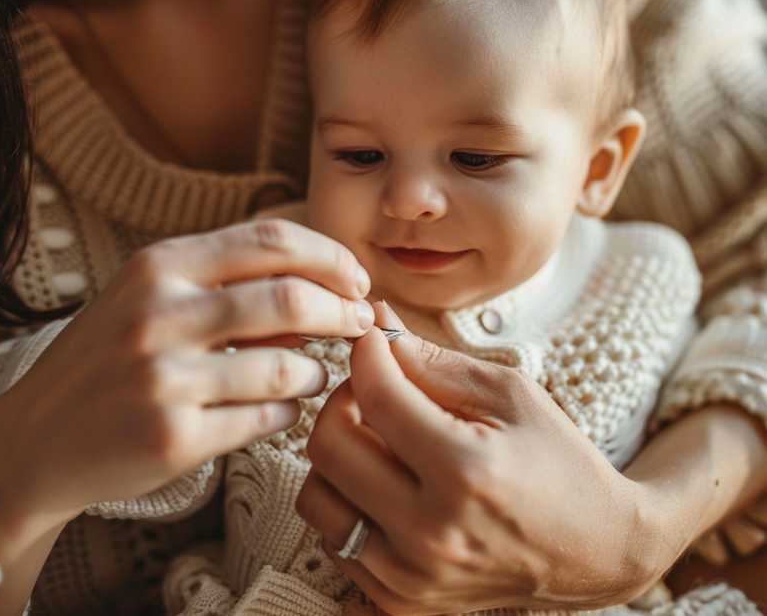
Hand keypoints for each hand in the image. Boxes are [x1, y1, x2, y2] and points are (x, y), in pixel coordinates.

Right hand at [0, 219, 373, 529]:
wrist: (34, 440)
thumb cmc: (109, 357)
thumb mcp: (150, 295)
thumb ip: (226, 280)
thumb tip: (320, 284)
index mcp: (160, 265)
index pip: (270, 240)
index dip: (329, 256)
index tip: (356, 278)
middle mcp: (160, 314)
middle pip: (290, 298)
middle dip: (344, 310)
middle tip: (363, 323)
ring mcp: (164, 378)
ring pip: (287, 367)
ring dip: (318, 371)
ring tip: (316, 374)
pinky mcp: (173, 438)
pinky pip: (266, 418)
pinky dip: (289, 411)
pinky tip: (283, 408)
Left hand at [297, 304, 667, 614]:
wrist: (595, 549)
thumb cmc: (558, 460)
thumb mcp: (508, 393)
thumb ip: (433, 361)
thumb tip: (377, 324)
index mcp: (465, 471)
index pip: (376, 396)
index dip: (366, 353)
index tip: (373, 338)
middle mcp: (430, 532)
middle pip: (327, 447)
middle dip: (341, 399)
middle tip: (374, 388)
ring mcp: (412, 577)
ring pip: (317, 497)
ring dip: (336, 455)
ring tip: (376, 439)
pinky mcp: (404, 602)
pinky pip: (335, 541)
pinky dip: (347, 502)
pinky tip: (384, 483)